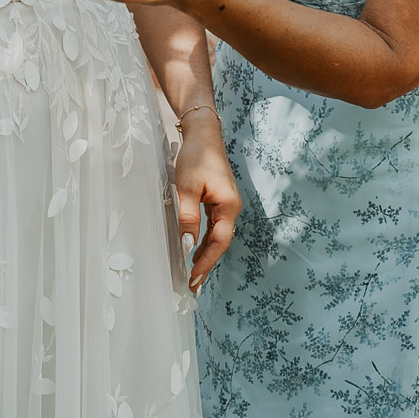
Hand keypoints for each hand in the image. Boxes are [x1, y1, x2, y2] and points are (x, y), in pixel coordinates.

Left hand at [174, 112, 240, 290]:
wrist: (203, 132)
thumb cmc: (196, 157)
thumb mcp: (187, 188)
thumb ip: (188, 218)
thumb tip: (187, 246)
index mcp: (229, 206)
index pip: (219, 243)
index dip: (206, 263)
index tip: (193, 279)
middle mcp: (231, 207)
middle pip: (220, 243)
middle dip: (206, 264)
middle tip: (192, 285)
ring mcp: (226, 204)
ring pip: (217, 236)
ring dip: (205, 254)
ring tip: (193, 273)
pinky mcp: (219, 200)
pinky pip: (214, 226)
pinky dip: (205, 240)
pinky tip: (195, 249)